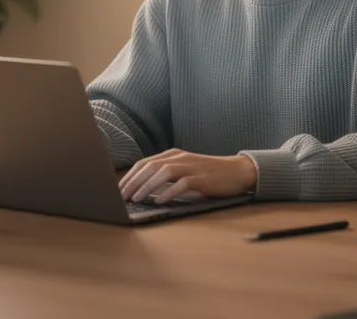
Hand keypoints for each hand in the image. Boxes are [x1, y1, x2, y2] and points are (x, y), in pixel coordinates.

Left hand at [119, 148, 257, 202]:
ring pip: (163, 172)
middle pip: (150, 166)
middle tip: (121, 196)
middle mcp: (180, 158)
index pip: (145, 163)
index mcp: (173, 154)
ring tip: (136, 198)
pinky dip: (169, 192)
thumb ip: (167, 175)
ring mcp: (191, 167)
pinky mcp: (201, 178)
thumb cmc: (209, 174)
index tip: (119, 189)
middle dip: (133, 181)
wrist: (237, 172)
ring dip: (147, 186)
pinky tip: (159, 201)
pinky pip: (182, 184)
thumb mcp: (185, 169)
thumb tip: (143, 189)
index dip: (130, 176)